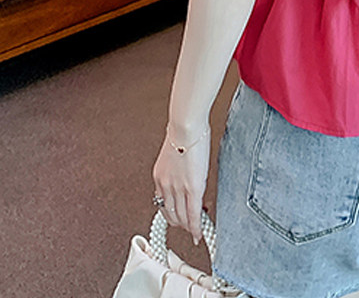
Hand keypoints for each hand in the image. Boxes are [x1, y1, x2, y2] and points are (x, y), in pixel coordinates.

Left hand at [152, 121, 210, 245]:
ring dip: (189, 227)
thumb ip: (180, 165)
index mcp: (160, 176)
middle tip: (191, 226)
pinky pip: (193, 213)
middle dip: (181, 223)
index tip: (180, 217)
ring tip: (196, 230)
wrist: (185, 126)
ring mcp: (177, 189)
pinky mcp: (192, 188)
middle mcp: (164, 186)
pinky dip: (196, 227)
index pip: (164, 204)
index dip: (173, 214)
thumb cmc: (184, 131)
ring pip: (181, 217)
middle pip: (171, 215)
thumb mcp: (176, 152)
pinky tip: (199, 233)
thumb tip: (189, 168)